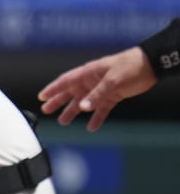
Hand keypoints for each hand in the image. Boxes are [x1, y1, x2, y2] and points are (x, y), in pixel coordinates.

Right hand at [39, 46, 157, 129]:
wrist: (150, 66)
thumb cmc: (129, 66)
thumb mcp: (113, 79)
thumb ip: (97, 94)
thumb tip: (82, 108)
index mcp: (88, 73)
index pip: (66, 81)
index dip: (53, 89)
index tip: (41, 97)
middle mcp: (92, 81)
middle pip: (71, 93)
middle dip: (58, 102)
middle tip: (46, 110)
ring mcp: (102, 89)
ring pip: (84, 103)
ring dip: (74, 112)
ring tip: (63, 121)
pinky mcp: (113, 96)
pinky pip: (101, 109)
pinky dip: (96, 118)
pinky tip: (91, 127)